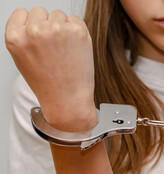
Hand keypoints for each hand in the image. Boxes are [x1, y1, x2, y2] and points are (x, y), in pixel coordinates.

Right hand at [5, 7, 96, 131]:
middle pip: (41, 12)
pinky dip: (77, 31)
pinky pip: (76, 20)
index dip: (32, 25)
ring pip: (59, 15)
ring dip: (63, 28)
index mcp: (15, 37)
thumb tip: (37, 20)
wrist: (68, 100)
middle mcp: (34, 30)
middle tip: (54, 48)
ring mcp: (57, 29)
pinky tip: (75, 48)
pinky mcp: (77, 31)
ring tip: (64, 51)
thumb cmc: (48, 84)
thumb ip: (26, 37)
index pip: (22, 13)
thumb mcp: (23, 59)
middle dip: (47, 26)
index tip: (39, 38)